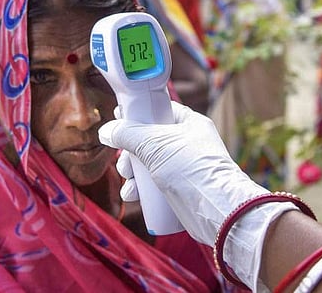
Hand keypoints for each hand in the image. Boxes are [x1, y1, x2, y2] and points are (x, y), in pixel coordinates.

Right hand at [99, 102, 294, 289]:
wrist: (216, 211)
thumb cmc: (190, 169)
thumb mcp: (154, 145)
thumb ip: (127, 134)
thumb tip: (106, 131)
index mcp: (189, 123)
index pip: (159, 110)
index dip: (138, 113)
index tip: (118, 116)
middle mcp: (188, 143)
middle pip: (148, 139)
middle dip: (130, 152)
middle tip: (124, 162)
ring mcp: (184, 168)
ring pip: (148, 164)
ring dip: (132, 173)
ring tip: (128, 182)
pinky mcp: (180, 190)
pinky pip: (153, 184)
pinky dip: (140, 189)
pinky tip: (132, 196)